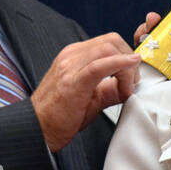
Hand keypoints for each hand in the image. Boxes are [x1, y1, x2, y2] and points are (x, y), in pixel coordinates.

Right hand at [31, 33, 139, 150]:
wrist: (38, 128)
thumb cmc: (60, 115)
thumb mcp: (92, 97)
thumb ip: (111, 88)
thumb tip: (131, 85)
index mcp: (75, 56)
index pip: (108, 42)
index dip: (127, 56)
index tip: (132, 78)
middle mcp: (72, 56)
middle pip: (112, 40)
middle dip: (130, 59)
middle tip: (132, 83)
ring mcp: (70, 66)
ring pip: (109, 48)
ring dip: (127, 68)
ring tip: (126, 89)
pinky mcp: (73, 81)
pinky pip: (101, 65)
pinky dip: (120, 65)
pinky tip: (129, 73)